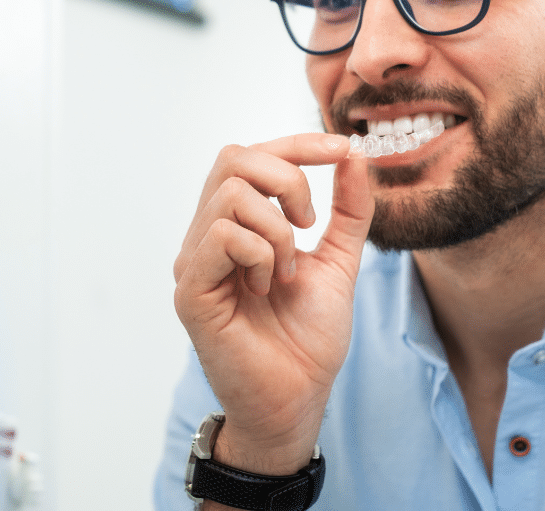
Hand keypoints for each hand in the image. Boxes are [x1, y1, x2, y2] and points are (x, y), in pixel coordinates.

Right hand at [173, 134, 372, 474]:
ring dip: (279, 230)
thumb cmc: (307, 337)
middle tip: (310, 226)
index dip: (297, 144)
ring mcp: (194, 260)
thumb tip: (354, 156)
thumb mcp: (338, 261)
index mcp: (235, 223)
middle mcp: (206, 234)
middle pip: (233, 158)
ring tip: (286, 271)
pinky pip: (224, 235)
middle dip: (288, 179)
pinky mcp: (190, 289)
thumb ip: (347, 211)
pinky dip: (261, 253)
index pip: (251, 156)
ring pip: (232, 194)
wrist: (297, 400)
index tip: (343, 150)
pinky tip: (266, 286)